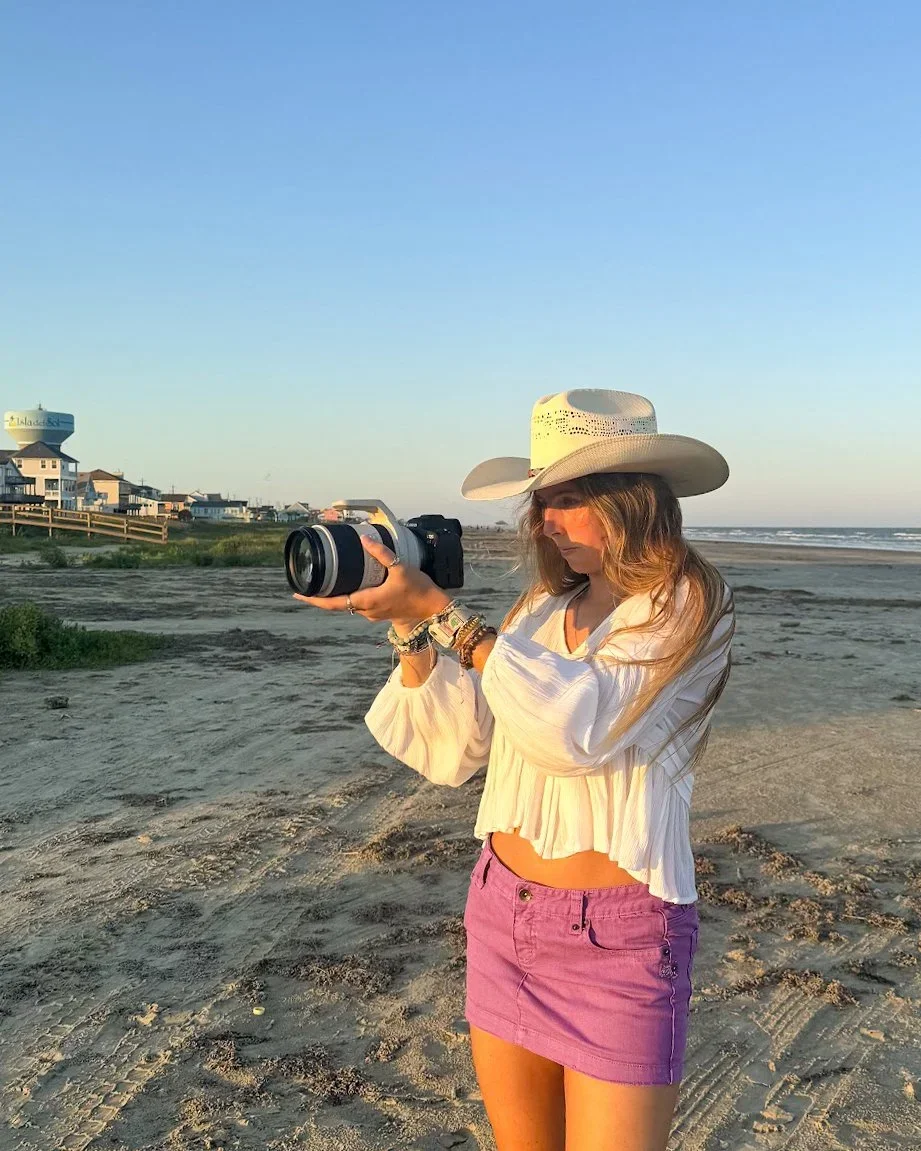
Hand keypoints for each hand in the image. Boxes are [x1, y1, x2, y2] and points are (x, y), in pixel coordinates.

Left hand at [292, 536, 451, 626]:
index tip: (299, 593)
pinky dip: (350, 596)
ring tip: (325, 584)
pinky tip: (350, 586)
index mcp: (367, 601)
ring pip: (349, 605)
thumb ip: (381, 553)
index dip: (314, 600)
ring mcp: (373, 614)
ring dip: (336, 597)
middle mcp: (366, 611)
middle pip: (337, 605)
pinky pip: (359, 605)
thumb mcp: (400, 567)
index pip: (333, 603)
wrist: (434, 608)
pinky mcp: (380, 612)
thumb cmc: (418, 589)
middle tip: (307, 586)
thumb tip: (364, 540)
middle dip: (321, 597)